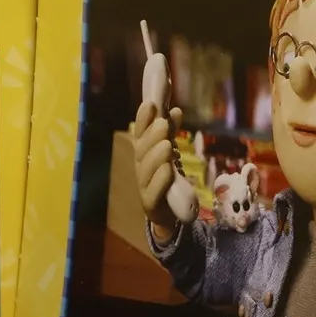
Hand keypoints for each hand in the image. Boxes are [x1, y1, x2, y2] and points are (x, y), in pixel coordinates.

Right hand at [133, 52, 196, 232]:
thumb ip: (170, 133)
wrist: (169, 212)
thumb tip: (175, 110)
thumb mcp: (170, 152)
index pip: (140, 132)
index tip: (151, 104)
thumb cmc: (166, 177)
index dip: (143, 119)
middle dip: (151, 135)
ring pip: (146, 169)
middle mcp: (140, 167)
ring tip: (167, 145)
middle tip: (163, 123)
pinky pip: (154, 191)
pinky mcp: (150, 204)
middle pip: (142, 149)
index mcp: (143, 152)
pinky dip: (161, 180)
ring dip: (156, 156)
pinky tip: (168, 170)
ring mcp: (144, 185)